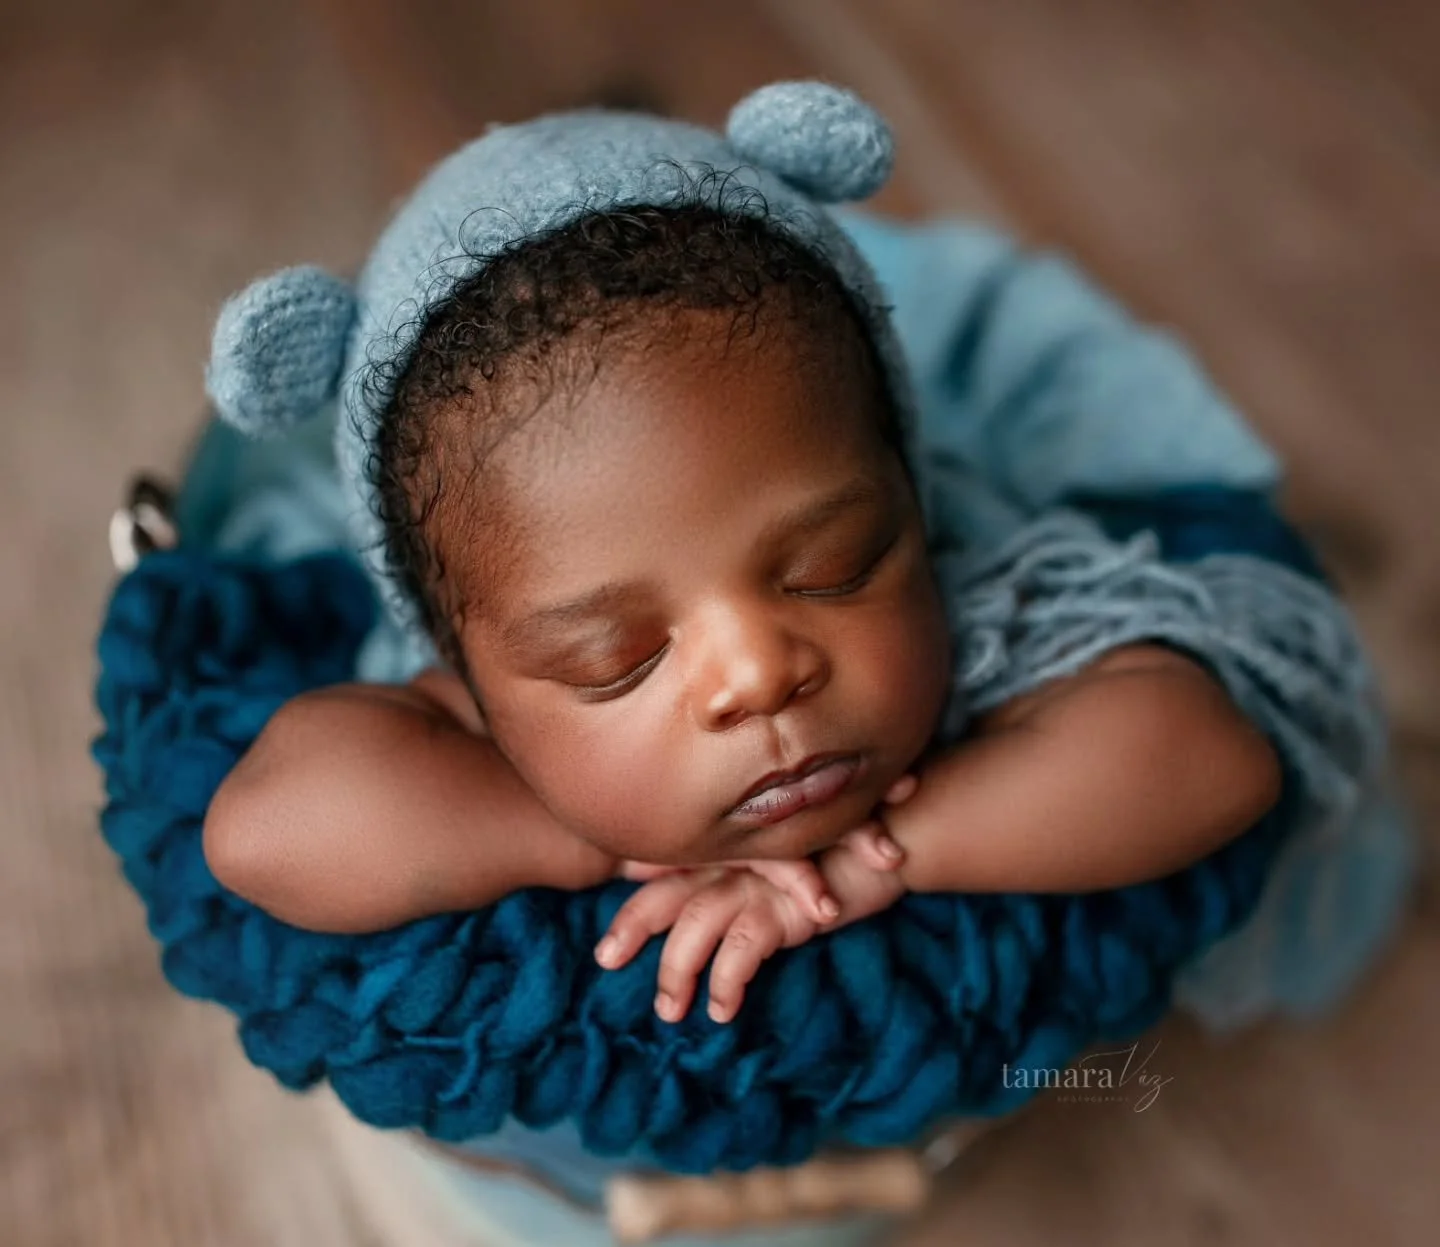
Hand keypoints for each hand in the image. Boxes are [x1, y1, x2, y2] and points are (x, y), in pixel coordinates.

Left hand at [596, 774, 919, 1022]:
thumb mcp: (789, 861)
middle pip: (664, 893)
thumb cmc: (842, 850)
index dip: (634, 890)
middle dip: (630, 927)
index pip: (666, 866)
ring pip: (694, 926)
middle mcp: (732, 861)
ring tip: (670, 1013)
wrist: (895, 834)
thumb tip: (718, 908)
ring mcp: (755, 882)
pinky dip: (726, 982)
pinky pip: (742, 949)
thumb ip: (752, 874)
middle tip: (604, 961)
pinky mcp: (784, 907)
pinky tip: (723, 1010)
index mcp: (727, 850)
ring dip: (674, 973)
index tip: (609, 924)